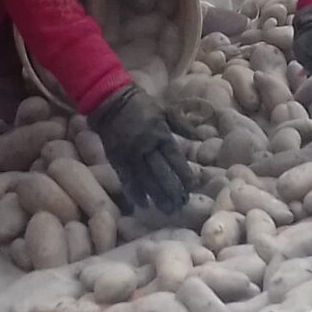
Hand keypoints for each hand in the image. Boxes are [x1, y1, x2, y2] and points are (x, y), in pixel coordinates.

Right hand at [92, 84, 192, 214]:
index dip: (184, 174)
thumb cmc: (142, 106)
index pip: (175, 157)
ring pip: (145, 178)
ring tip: (166, 210)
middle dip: (172, 190)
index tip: (192, 188)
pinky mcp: (116, 158)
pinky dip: (134, 192)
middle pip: (161, 172)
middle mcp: (147, 145)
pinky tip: (142, 204)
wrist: (112, 101)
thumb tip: (199, 138)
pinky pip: (126, 178)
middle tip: (180, 205)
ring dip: (156, 196)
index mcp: (161, 132)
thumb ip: (182, 125)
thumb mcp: (166, 110)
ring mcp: (130, 153)